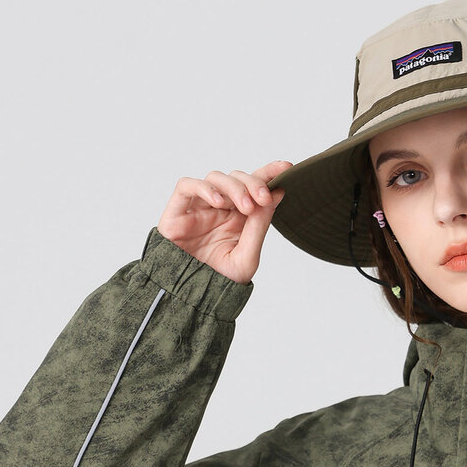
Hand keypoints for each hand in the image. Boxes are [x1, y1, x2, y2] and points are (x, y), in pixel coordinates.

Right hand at [157, 161, 293, 286]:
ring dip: (234, 187)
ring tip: (245, 207)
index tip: (287, 167)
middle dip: (254, 183)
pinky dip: (204, 188)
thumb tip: (276, 194)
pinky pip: (187, 186)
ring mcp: (200, 208)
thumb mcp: (247, 256)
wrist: (191, 298)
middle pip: (237, 178)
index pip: (255, 187)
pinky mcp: (178, 210)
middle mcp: (221, 209)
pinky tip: (218, 203)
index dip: (270, 172)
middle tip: (263, 198)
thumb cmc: (218, 280)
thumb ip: (259, 226)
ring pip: (216, 177)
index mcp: (240, 218)